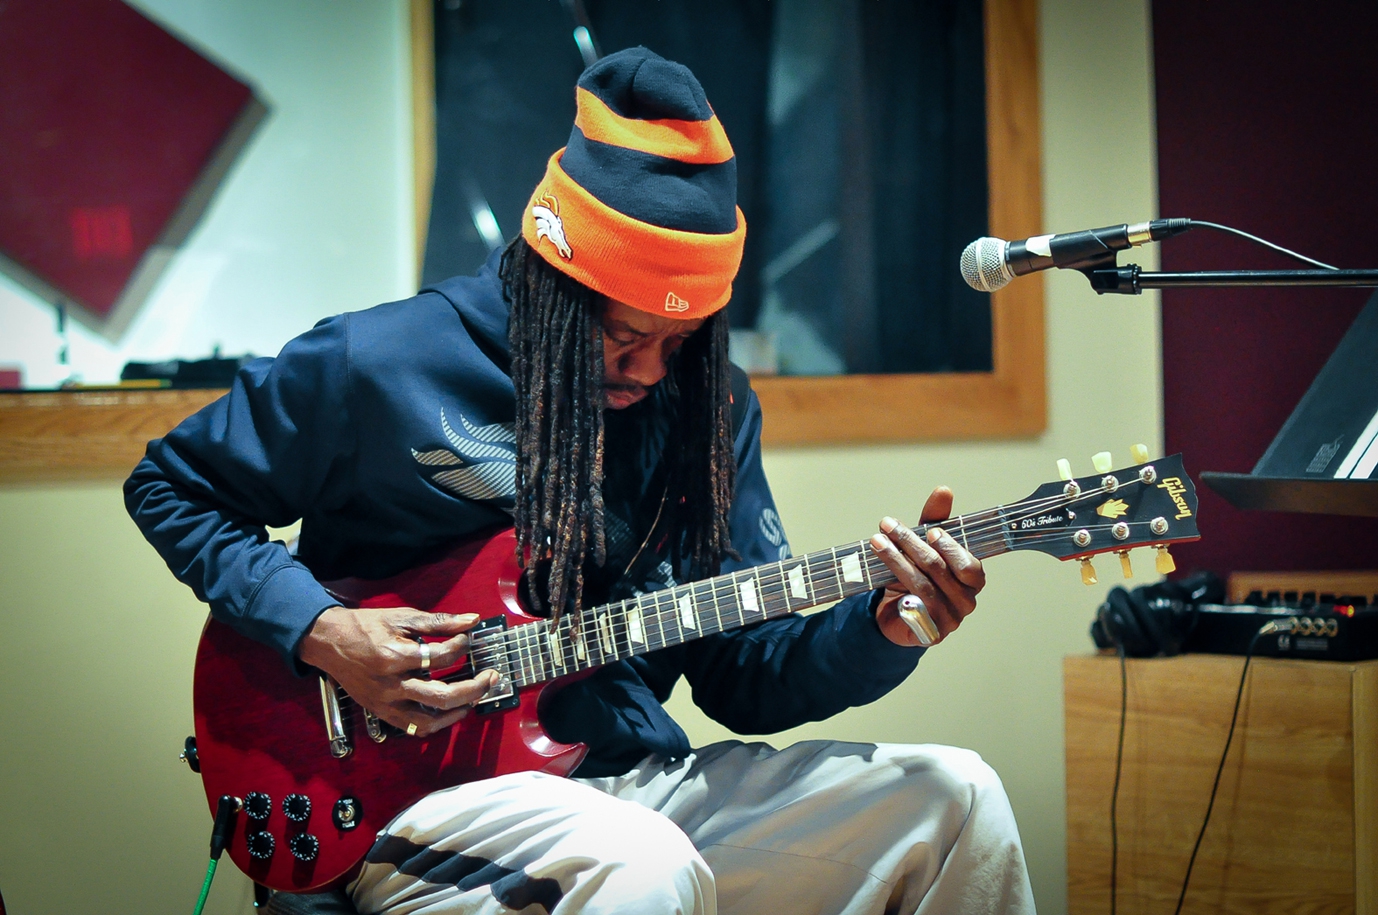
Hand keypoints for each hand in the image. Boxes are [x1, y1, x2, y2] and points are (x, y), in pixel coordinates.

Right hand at [297, 606, 498, 736]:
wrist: (328, 642)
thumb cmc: (365, 627)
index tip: (467, 639)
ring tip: (476, 698)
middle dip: (474, 688)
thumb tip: (471, 621)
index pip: (440, 658)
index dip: (461, 647)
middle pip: (442, 697)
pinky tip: (451, 711)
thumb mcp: (402, 617)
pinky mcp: (381, 712)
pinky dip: (436, 723)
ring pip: (429, 721)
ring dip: (458, 712)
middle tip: (491, 677)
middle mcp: (390, 685)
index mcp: (394, 657)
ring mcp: (385, 703)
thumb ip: (439, 621)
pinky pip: (413, 727)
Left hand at [868, 486, 985, 646]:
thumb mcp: (924, 545)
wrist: (896, 615)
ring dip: (896, 560)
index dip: (950, 547)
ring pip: (923, 586)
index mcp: (973, 580)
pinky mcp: (929, 633)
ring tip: (876, 542)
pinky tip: (883, 576)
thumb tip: (944, 490)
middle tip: (888, 525)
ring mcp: (949, 620)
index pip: (969, 564)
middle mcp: (966, 601)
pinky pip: (913, 609)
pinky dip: (898, 590)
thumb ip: (935, 521)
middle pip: (940, 570)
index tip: (929, 530)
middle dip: (911, 544)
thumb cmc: (917, 575)